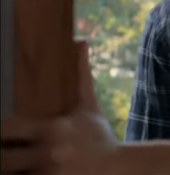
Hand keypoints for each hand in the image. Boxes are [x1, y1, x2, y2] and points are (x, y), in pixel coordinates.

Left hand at [0, 42, 119, 174]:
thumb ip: (82, 76)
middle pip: (3, 157)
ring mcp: (50, 172)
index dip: (1, 131)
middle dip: (3, 155)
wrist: (121, 166)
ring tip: (14, 165)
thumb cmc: (99, 136)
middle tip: (6, 151)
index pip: (6, 128)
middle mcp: (50, 151)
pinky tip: (25, 172)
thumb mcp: (89, 107)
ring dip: (10, 169)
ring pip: (11, 172)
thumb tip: (80, 43)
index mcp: (53, 127)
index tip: (4, 133)